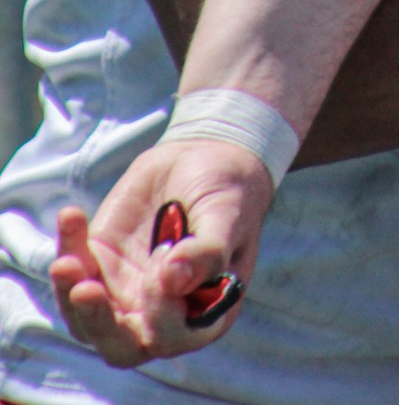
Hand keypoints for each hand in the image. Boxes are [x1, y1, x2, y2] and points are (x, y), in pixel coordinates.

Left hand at [52, 137, 271, 365]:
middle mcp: (157, 314)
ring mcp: (124, 291)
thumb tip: (174, 282)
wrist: (204, 160)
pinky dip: (67, 246)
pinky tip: (72, 216)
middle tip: (85, 290)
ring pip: (85, 315)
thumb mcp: (227, 216)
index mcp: (199, 315)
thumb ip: (207, 251)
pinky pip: (75, 268)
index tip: (161, 270)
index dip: (159, 314)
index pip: (168, 337)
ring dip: (69, 293)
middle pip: (118, 342)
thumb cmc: (228, 194)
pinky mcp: (100, 262)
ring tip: (66, 262)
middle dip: (96, 322)